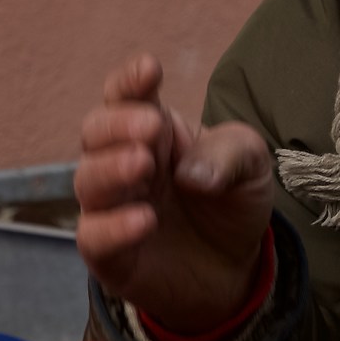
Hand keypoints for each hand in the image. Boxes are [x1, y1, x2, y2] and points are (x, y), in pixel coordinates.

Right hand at [75, 55, 273, 335]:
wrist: (236, 270)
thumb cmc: (232, 204)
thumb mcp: (251, 166)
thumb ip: (229, 154)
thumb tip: (191, 173)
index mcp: (152, 130)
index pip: (126, 95)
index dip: (131, 81)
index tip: (150, 70)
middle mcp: (123, 162)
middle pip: (96, 131)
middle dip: (117, 124)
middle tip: (151, 127)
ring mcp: (112, 207)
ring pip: (88, 180)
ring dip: (111, 169)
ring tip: (143, 165)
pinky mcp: (111, 254)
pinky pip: (94, 236)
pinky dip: (113, 226)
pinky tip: (145, 220)